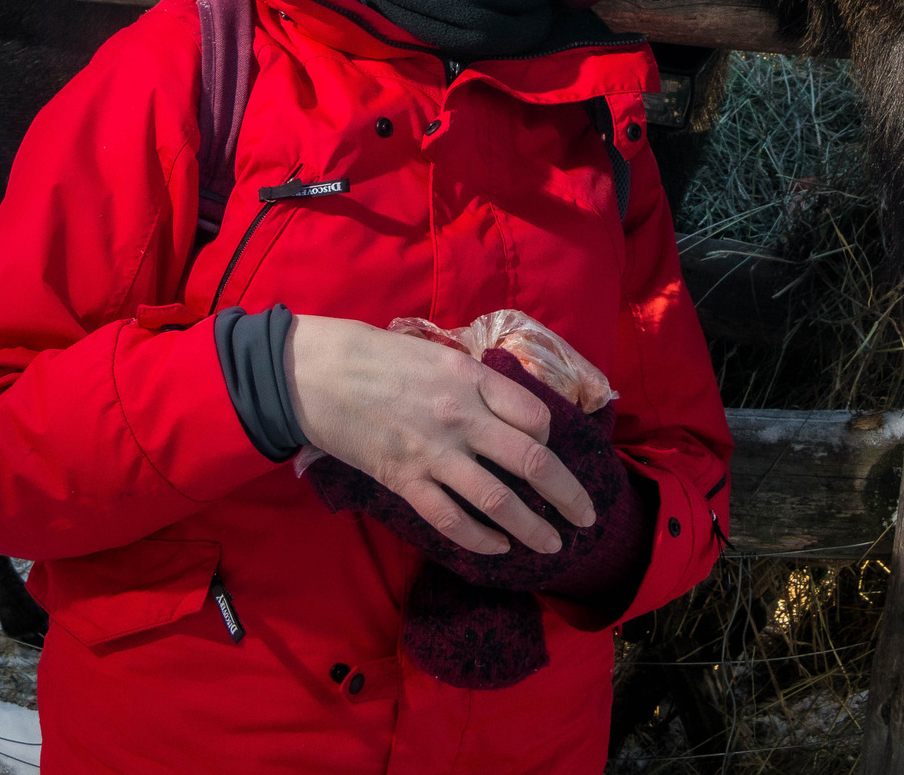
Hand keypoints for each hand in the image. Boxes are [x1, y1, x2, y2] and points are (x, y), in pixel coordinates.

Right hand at [283, 316, 594, 555]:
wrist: (317, 373)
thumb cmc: (378, 358)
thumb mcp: (438, 355)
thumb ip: (476, 384)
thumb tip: (510, 413)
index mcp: (473, 380)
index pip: (536, 419)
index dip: (551, 442)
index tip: (548, 454)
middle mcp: (462, 417)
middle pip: (532, 463)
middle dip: (567, 496)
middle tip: (586, 518)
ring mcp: (434, 452)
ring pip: (498, 500)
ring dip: (531, 528)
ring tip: (552, 546)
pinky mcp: (403, 480)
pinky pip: (450, 519)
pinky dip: (480, 538)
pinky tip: (497, 548)